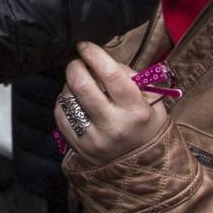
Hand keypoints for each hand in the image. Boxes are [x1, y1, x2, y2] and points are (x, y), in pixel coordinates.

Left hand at [54, 41, 171, 165]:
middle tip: (78, 62)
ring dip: (69, 84)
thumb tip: (102, 61)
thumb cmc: (146, 125)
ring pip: (68, 99)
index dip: (94, 54)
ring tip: (78, 84)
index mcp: (136, 110)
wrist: (142, 166)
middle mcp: (114, 124)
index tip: (85, 46)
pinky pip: (61, 115)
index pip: (110, 74)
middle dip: (75, 66)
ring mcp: (94, 138)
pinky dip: (64, 102)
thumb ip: (130, 77)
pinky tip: (73, 100)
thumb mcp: (151, 99)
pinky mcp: (79, 147)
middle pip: (82, 85)